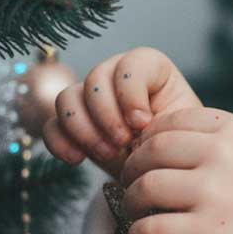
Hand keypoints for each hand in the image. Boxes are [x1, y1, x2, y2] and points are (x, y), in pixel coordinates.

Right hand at [42, 47, 202, 181]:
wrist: (164, 170)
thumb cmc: (178, 144)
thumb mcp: (181, 130)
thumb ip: (164, 120)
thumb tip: (137, 125)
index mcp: (151, 69)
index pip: (131, 64)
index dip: (131, 93)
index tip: (143, 123)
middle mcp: (116, 76)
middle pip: (95, 79)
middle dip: (107, 115)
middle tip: (123, 142)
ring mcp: (90, 98)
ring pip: (67, 98)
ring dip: (84, 129)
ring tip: (108, 154)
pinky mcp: (72, 124)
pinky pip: (51, 125)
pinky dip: (60, 142)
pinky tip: (77, 159)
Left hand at [117, 106, 232, 233]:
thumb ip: (220, 146)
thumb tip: (159, 148)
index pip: (172, 121)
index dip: (149, 140)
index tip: (147, 158)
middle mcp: (223, 154)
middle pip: (151, 151)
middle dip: (133, 170)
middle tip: (132, 187)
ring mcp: (213, 193)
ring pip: (144, 188)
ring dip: (132, 204)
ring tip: (139, 215)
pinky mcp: (204, 233)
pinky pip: (147, 230)